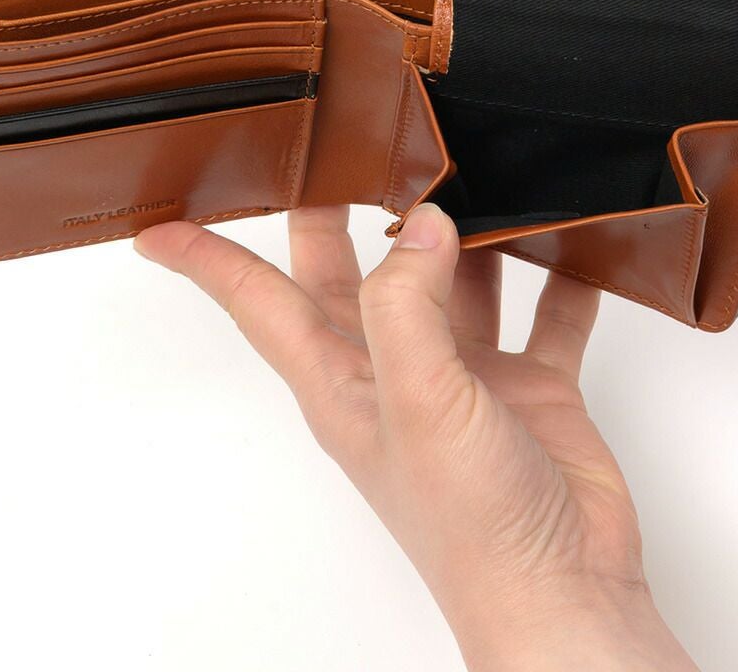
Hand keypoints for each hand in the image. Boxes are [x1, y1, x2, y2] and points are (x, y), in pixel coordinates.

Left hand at [135, 204, 696, 671]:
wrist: (563, 586)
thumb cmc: (474, 529)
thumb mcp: (420, 405)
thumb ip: (408, 309)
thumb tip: (422, 225)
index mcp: (346, 380)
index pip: (261, 304)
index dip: (210, 263)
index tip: (165, 229)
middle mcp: (399, 370)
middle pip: (354, 276)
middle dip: (343, 215)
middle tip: (343, 151)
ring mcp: (466, 376)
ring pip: (453, 282)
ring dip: (462, 235)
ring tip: (473, 173)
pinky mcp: (530, 384)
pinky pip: (543, 314)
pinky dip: (557, 280)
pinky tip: (573, 244)